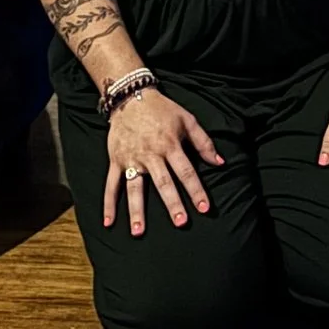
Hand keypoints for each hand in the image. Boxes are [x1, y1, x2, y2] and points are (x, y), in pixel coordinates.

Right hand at [104, 86, 224, 232]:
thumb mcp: (187, 120)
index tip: (204, 208)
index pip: (186, 171)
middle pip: (163, 182)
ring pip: (134, 188)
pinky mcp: (116, 160)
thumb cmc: (163, 110)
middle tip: (180, 223)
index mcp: (170, 145)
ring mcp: (131, 159)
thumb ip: (204, 142)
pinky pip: (111, 184)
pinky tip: (109, 222)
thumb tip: (219, 163)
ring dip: (136, 210)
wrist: (130, 96)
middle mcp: (151, 154)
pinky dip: (108, 203)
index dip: (196, 190)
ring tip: (139, 231)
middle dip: (172, 203)